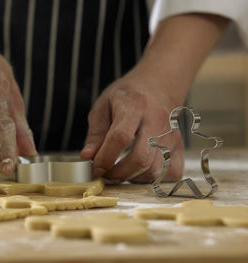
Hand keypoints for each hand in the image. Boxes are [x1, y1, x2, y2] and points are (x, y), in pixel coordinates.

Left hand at [80, 68, 183, 182]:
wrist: (158, 84)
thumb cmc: (127, 96)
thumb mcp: (103, 107)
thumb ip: (95, 134)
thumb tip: (87, 158)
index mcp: (134, 106)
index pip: (120, 137)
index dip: (105, 158)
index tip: (95, 168)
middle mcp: (156, 121)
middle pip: (140, 158)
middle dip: (118, 174)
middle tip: (105, 174)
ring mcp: (171, 135)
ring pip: (155, 170)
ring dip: (133, 178)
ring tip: (120, 171)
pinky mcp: (179, 146)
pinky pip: (172, 173)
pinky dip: (154, 179)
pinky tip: (140, 171)